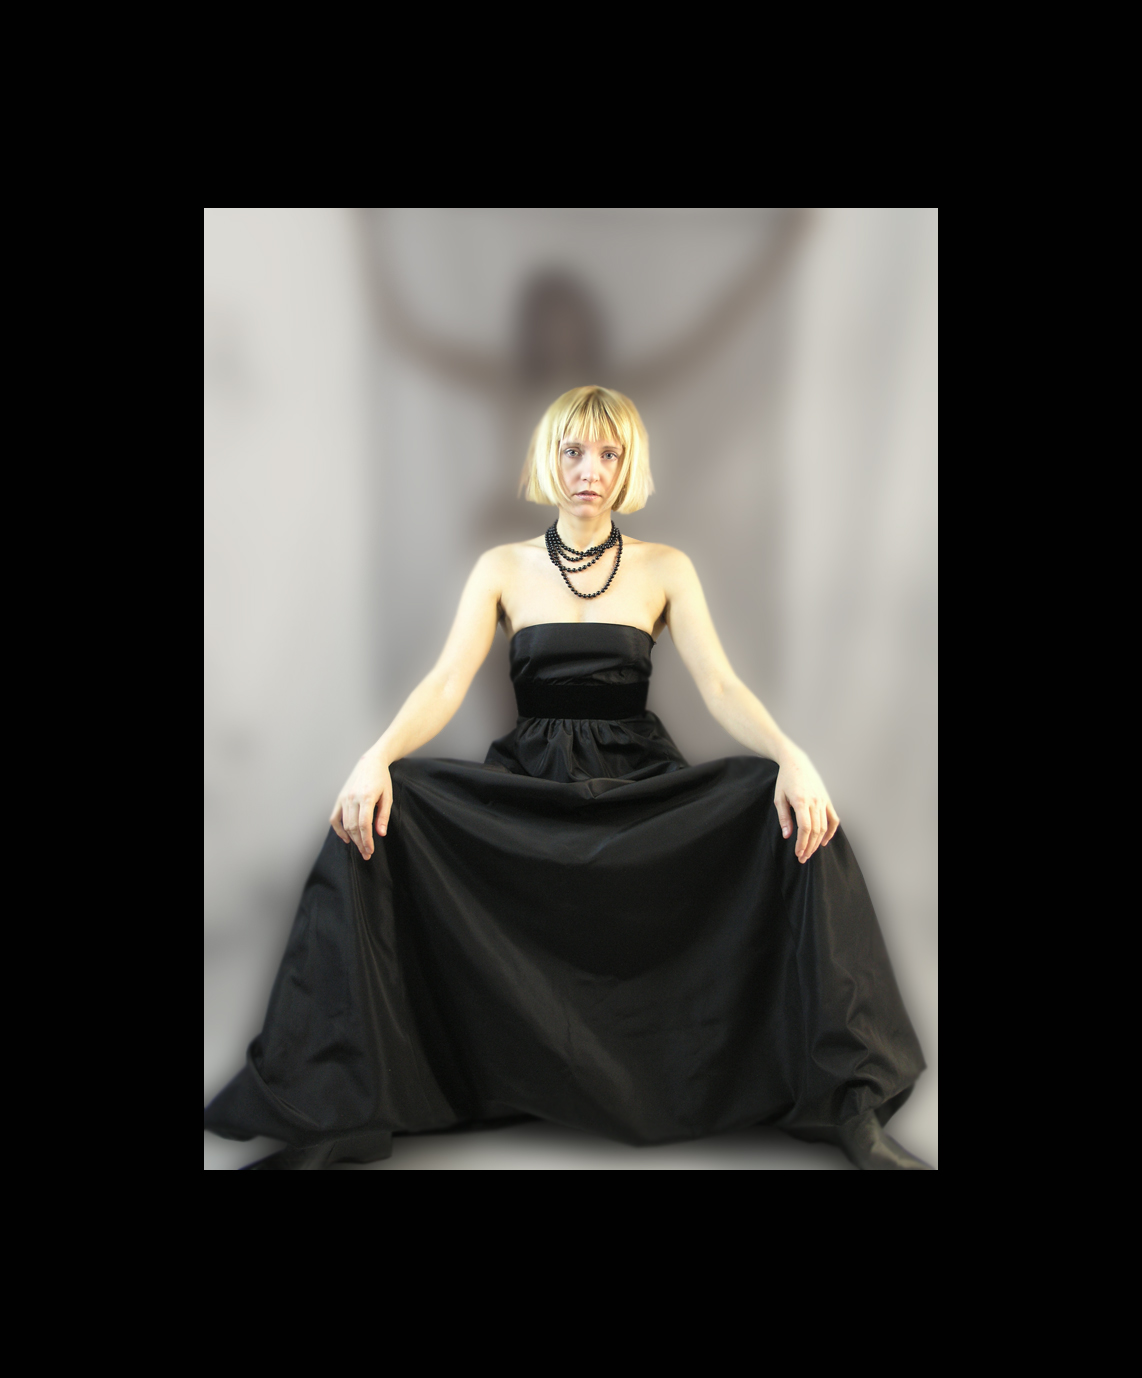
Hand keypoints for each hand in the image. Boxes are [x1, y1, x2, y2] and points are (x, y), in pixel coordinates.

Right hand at [330, 753, 391, 859]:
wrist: (370, 763)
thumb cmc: (382, 779)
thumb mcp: (387, 796)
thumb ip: (383, 816)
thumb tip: (381, 833)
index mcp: (366, 797)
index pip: (364, 824)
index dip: (367, 840)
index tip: (370, 850)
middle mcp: (352, 798)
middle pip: (353, 827)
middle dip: (360, 843)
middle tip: (367, 854)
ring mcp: (344, 798)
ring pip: (345, 824)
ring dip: (352, 839)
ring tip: (360, 848)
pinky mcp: (339, 798)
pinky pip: (334, 818)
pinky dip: (338, 830)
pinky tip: (346, 838)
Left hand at [774, 746, 839, 863]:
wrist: (797, 763)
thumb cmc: (784, 780)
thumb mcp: (779, 798)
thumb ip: (784, 818)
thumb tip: (787, 836)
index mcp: (801, 801)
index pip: (805, 828)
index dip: (802, 843)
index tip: (798, 854)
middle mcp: (815, 801)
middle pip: (815, 830)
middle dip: (809, 846)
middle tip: (803, 858)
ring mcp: (823, 801)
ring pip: (824, 826)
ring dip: (817, 842)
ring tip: (810, 852)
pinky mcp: (827, 800)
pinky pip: (833, 818)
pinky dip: (831, 831)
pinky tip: (824, 841)